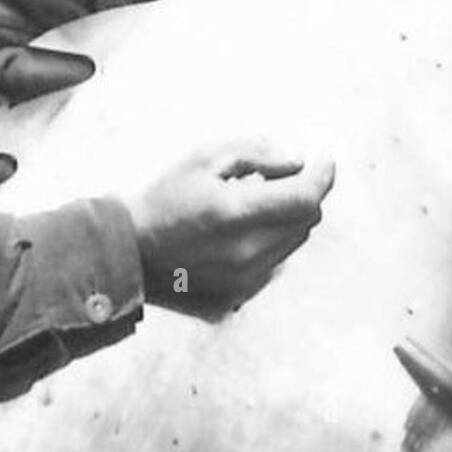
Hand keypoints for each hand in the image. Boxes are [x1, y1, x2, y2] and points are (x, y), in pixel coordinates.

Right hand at [121, 138, 334, 319]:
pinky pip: (273, 263)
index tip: (324, 160)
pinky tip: (238, 233)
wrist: (127, 254)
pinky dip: (269, 243)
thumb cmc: (164, 200)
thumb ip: (257, 155)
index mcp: (236, 214)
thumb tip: (296, 162)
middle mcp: (246, 252)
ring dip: (286, 218)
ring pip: (292, 242)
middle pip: (306, 220)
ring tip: (249, 205)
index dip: (322, 176)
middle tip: (282, 176)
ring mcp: (244, 280)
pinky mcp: (239, 296)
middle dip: (302, 193)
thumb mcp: (206, 160)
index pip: (305, 197)